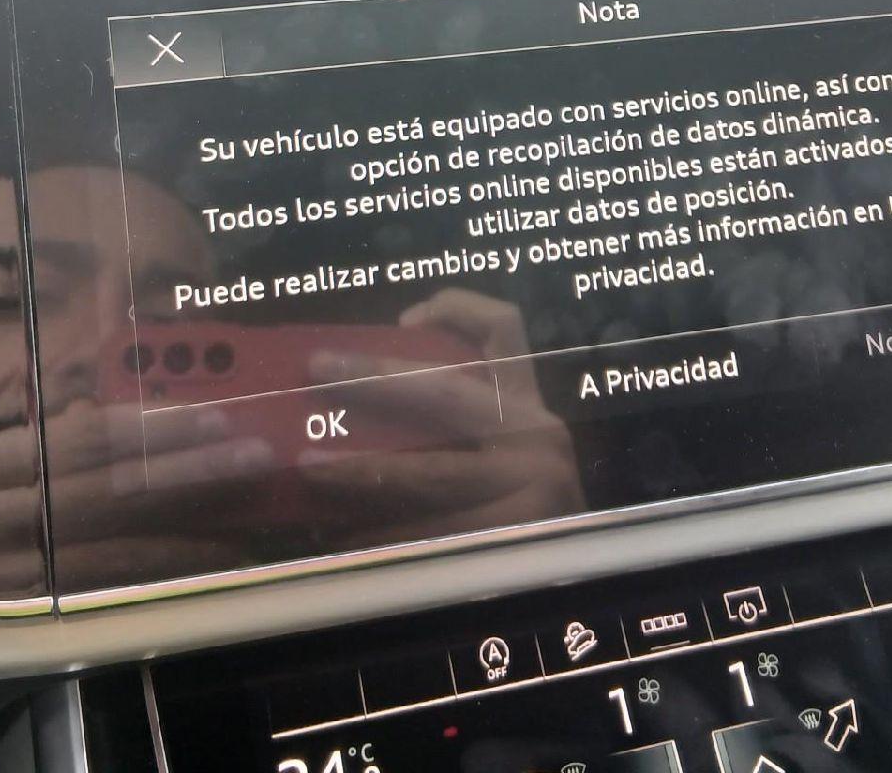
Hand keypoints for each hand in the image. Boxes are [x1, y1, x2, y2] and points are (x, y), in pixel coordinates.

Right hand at [0, 401, 274, 594]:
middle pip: (101, 490)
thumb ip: (31, 450)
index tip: (208, 415)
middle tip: (250, 456)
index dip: (147, 428)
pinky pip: (100, 597)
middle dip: (185, 471)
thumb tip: (115, 418)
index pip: (71, 441)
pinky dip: (160, 578)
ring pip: (110, 549)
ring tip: (248, 512)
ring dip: (188, 531)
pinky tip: (206, 564)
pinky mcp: (12, 626)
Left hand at [296, 289, 582, 544]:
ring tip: (310, 466)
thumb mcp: (509, 453)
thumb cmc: (526, 512)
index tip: (402, 320)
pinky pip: (429, 533)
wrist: (582, 582)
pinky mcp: (513, 539)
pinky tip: (343, 538)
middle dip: (373, 377)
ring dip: (361, 468)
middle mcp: (535, 435)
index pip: (505, 328)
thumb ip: (459, 425)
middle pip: (445, 392)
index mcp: (529, 406)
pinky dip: (381, 535)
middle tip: (316, 372)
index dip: (455, 308)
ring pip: (429, 471)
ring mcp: (531, 488)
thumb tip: (361, 408)